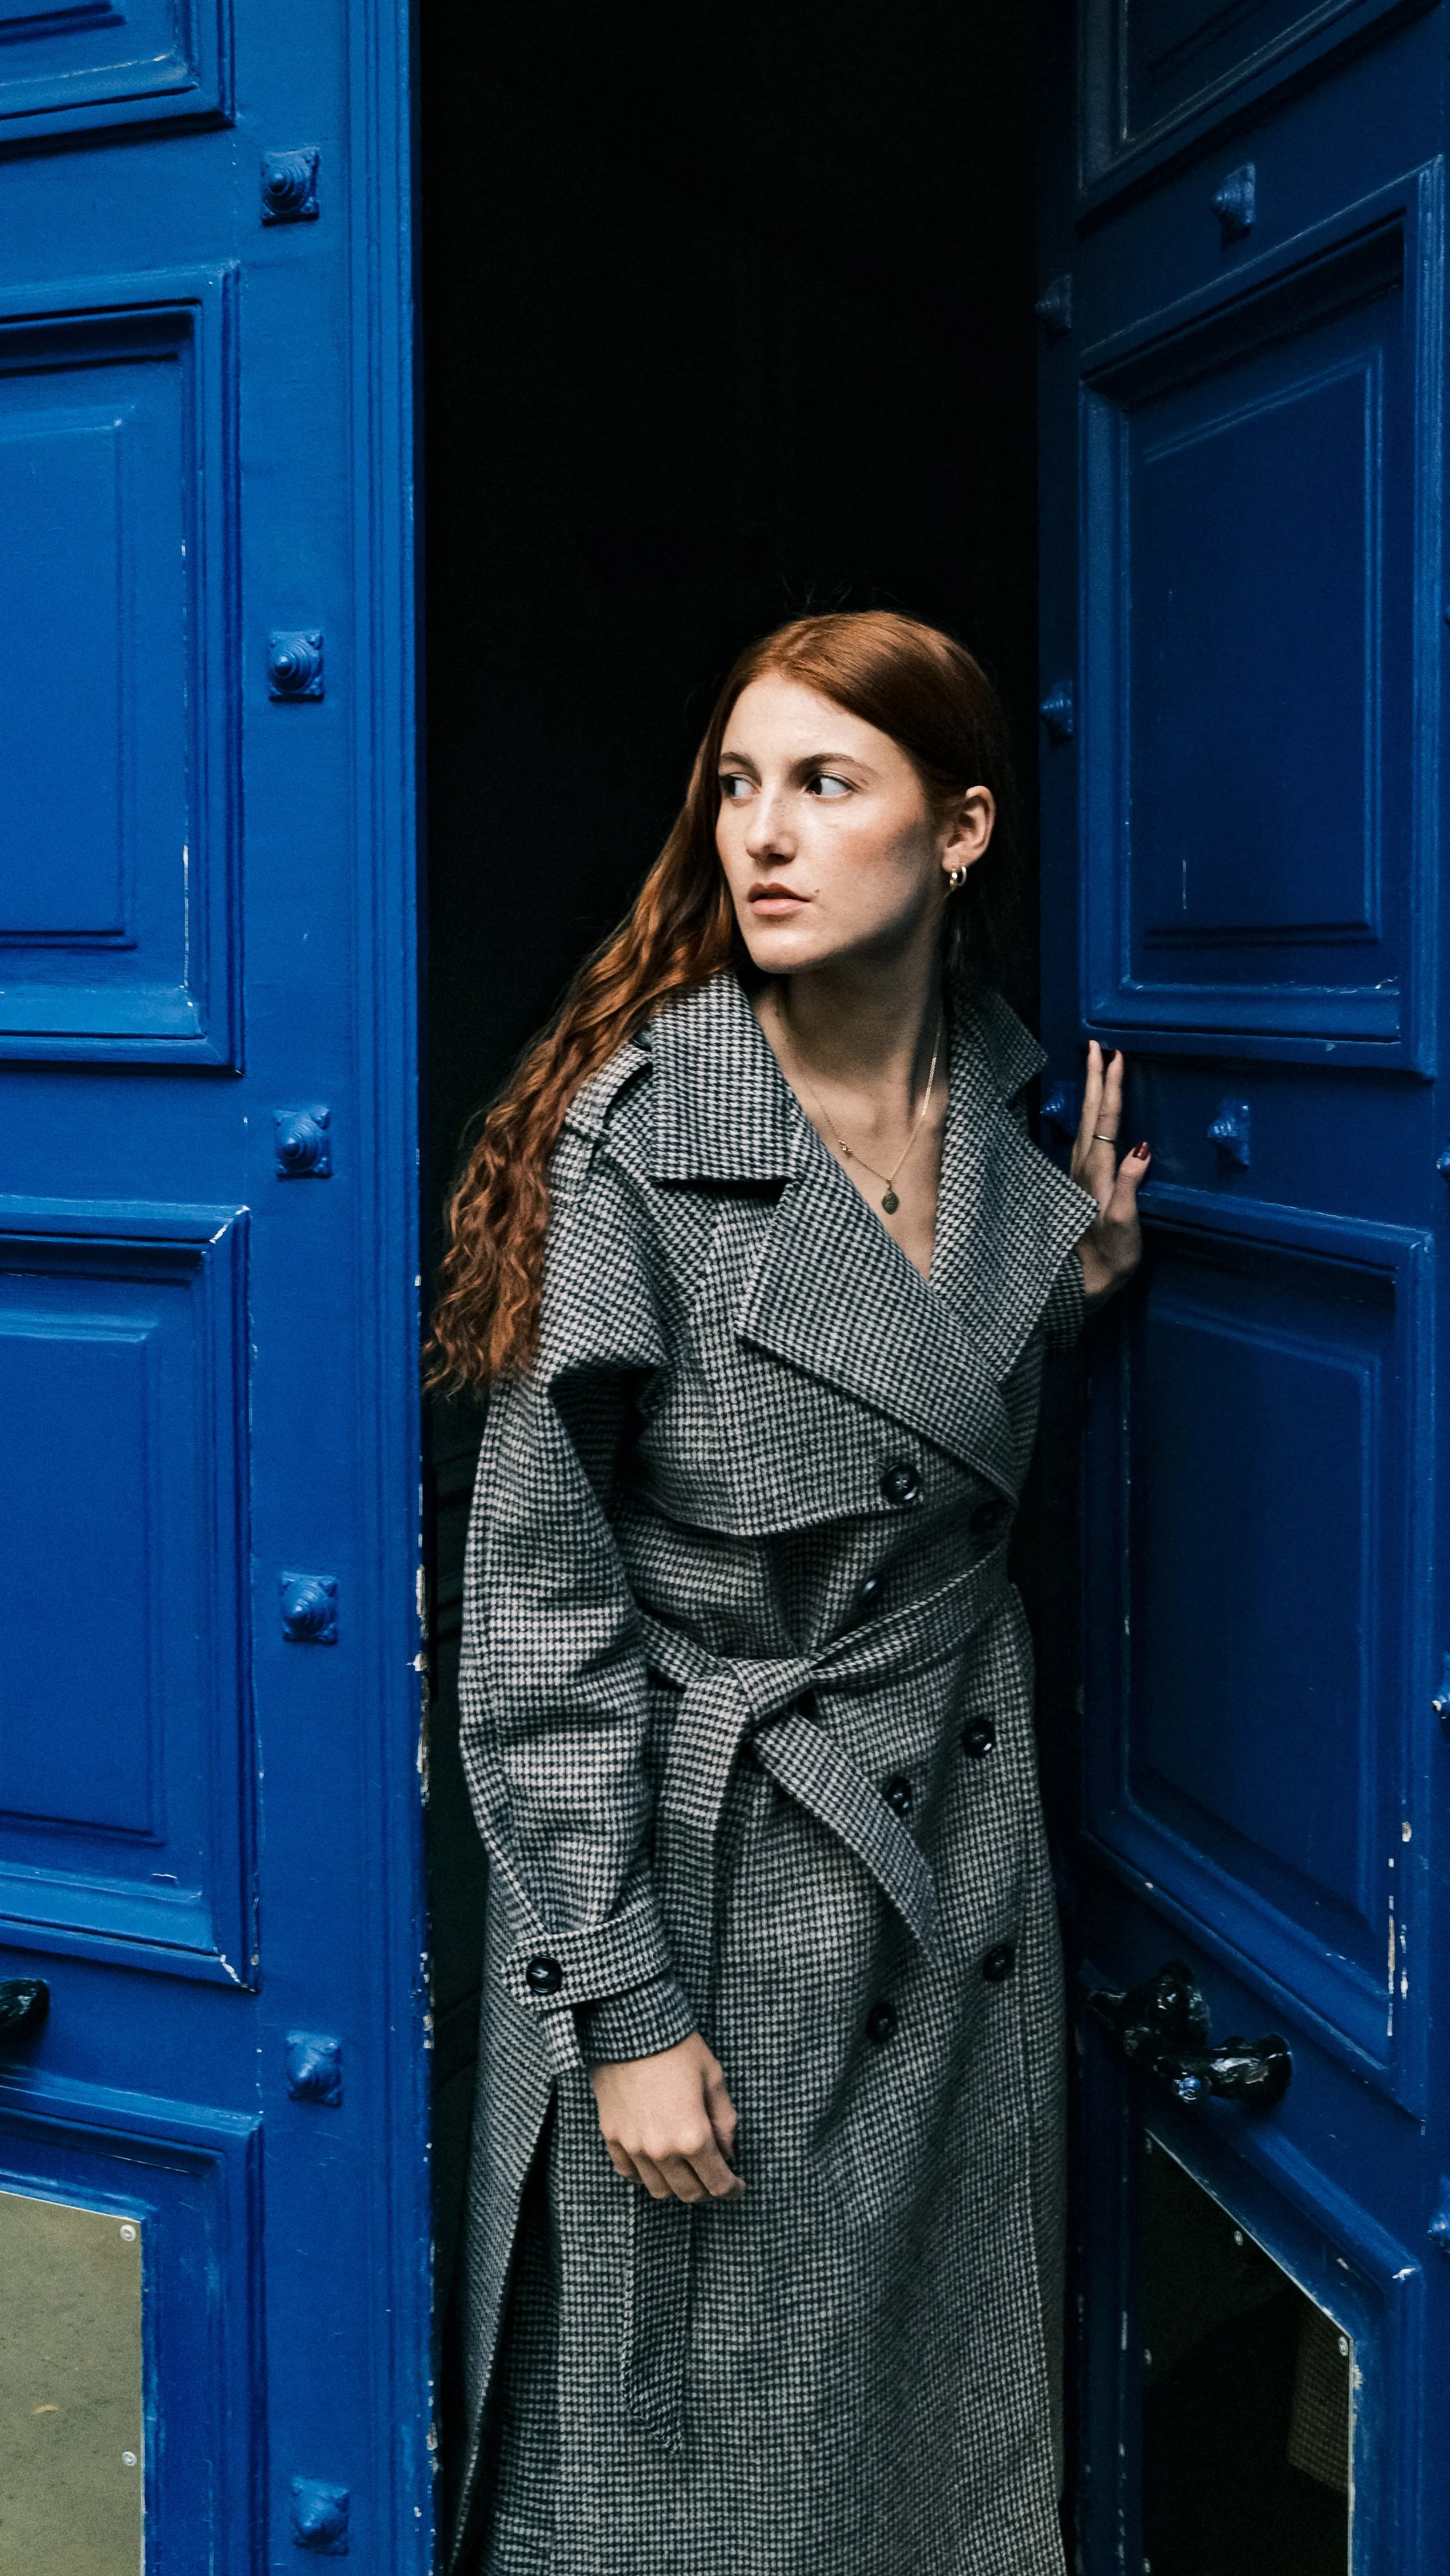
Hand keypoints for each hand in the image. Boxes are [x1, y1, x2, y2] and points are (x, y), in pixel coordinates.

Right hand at [590, 2032, 743, 2203]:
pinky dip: (645, 2174)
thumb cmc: (678, 2048)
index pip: (717, 2183)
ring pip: (658, 2189)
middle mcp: (662, 2150)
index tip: (738, 2185)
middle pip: (689, 2193)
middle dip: (708, 2189)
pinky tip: (656, 2161)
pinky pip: (629, 2173)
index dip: (733, 2190)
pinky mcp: (612, 2137)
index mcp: (693, 2137)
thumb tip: (730, 2153)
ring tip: (686, 2168)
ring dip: (677, 2185)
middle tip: (716, 2176)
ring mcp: (634, 2146)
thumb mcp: (713, 2079)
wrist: (629, 2027)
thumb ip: (725, 2122)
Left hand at [1071, 1041, 1149, 1304]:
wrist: (1082, 1285)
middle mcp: (1084, 1167)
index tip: (1114, 1056)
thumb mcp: (1124, 1226)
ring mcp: (1080, 1175)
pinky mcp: (1082, 1184)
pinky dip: (1092, 1114)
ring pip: (1086, 1122)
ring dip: (1092, 1092)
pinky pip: (1086, 1136)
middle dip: (1095, 1078)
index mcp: (1097, 1172)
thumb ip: (1130, 1186)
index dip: (1111, 1087)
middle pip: (1090, 1113)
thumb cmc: (1108, 1258)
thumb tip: (1141, 1149)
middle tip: (1097, 1045)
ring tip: (1095, 1067)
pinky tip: (1094, 1112)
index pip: (1106, 1120)